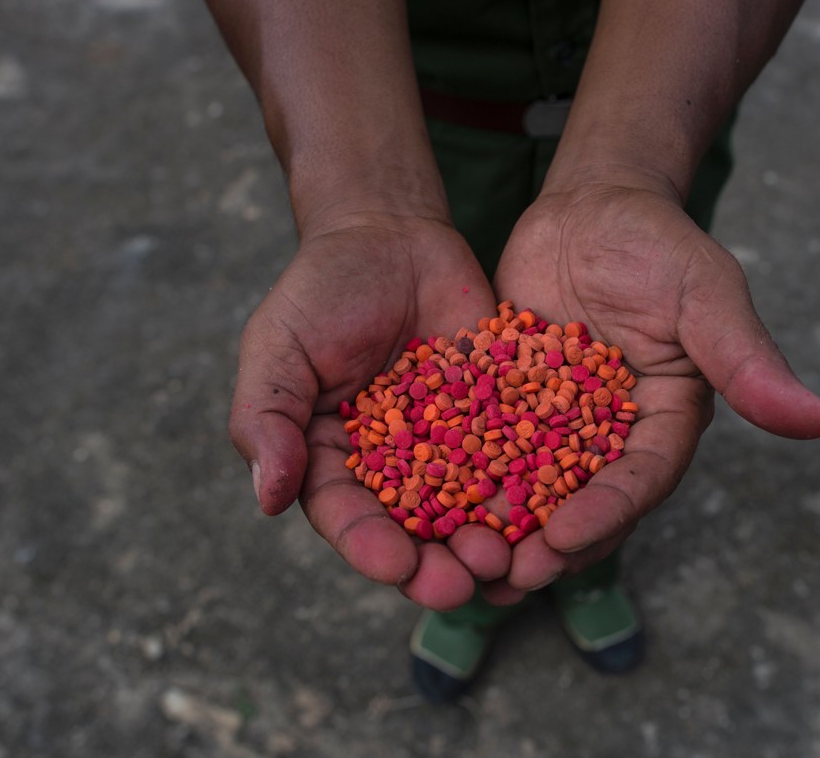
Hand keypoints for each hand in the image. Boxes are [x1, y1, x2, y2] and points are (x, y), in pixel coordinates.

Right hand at [229, 213, 511, 609]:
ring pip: (470, 508)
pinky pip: (520, 456)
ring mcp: (449, 446)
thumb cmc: (322, 290)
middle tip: (463, 584)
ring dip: (489, 541)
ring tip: (511, 560)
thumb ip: (266, 419)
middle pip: (413, 532)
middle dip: (437, 565)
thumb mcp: (279, 348)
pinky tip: (553, 508)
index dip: (370, 547)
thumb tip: (267, 499)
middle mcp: (392, 468)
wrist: (391, 235)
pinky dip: (534, 486)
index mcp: (332, 462)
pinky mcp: (498, 417)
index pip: (347, 518)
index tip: (396, 567)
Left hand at [491, 174, 819, 592]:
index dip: (606, 513)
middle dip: (546, 544)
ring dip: (499, 530)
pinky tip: (419, 506)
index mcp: (664, 423)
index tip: (566, 539)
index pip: (640, 480)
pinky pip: (481, 450)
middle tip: (506, 576)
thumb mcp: (705, 294)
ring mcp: (557, 426)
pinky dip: (458, 480)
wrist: (590, 208)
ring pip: (528, 490)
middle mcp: (611, 437)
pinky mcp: (507, 407)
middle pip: (581, 503)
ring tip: (459, 562)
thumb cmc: (657, 244)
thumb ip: (746, 360)